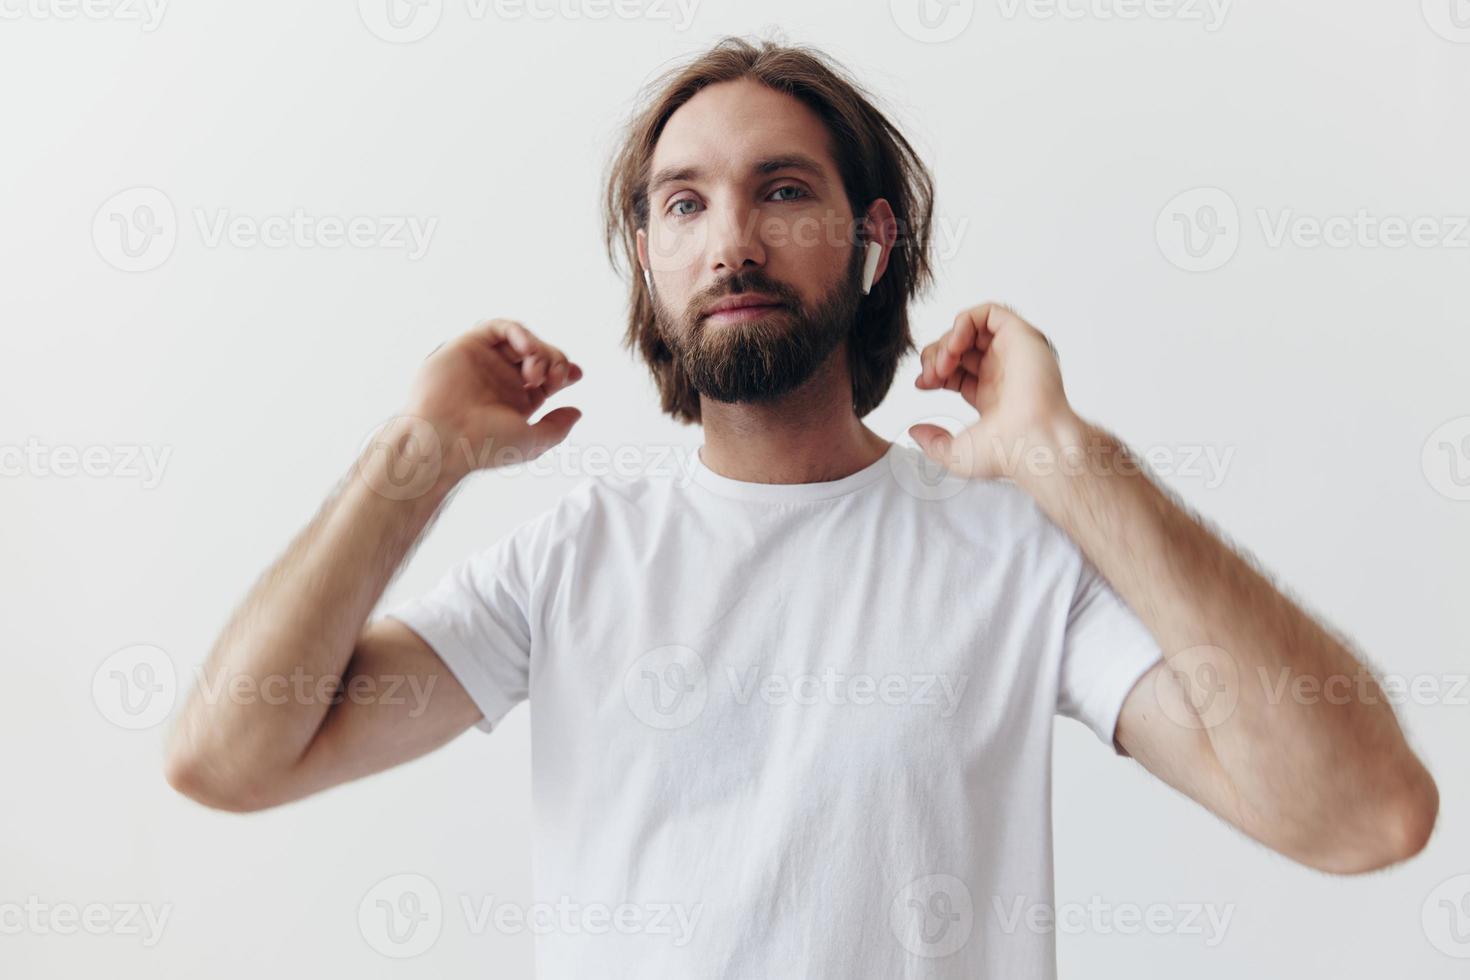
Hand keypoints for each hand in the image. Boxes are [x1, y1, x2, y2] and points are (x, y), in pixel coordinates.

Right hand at [402, 318, 584, 479]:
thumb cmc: (484, 446)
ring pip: (520, 341)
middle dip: (554, 361)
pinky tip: (527, 349)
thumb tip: (576, 411)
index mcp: (514, 402)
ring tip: (536, 370)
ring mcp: (483, 363)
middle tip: (554, 378)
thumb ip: (557, 427)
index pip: (546, 377)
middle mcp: (499, 381)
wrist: (444, 438)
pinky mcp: (467, 346)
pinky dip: (518, 332)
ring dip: (538, 349)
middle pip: (538, 356)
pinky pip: (498, 328)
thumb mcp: (533, 442)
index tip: (575, 375)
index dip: (564, 371)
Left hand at [910, 303, 1077, 479]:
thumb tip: (914, 432)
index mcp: (991, 394)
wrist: (1032, 443)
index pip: (956, 369)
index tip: (923, 383)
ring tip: (942, 364)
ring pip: (971, 329)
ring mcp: (1013, 352)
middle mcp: (1003, 371)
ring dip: (947, 341)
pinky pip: (988, 312)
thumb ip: (932, 443)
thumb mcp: (957, 454)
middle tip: (930, 376)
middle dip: (935, 356)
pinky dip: (964, 322)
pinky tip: (955, 346)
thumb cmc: (1006, 453)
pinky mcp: (1021, 336)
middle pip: (960, 347)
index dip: (934, 370)